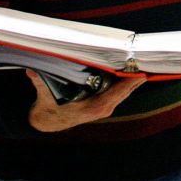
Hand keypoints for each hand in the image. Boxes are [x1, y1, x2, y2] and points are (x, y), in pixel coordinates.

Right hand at [27, 70, 145, 131]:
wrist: (49, 121)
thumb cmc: (49, 108)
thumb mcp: (44, 95)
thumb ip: (40, 82)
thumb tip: (32, 71)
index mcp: (94, 107)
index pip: (118, 93)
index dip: (130, 82)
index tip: (142, 71)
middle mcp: (104, 108)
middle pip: (127, 89)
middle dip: (137, 75)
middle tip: (148, 59)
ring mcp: (106, 106)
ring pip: (126, 90)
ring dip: (135, 77)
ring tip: (146, 60)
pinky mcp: (106, 103)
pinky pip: (121, 91)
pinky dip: (129, 81)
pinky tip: (135, 69)